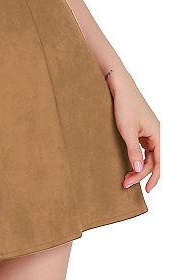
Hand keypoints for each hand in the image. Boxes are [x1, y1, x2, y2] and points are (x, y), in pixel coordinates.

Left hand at [112, 74, 159, 192]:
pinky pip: (141, 147)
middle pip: (152, 161)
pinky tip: (128, 162)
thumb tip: (138, 169)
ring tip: (125, 176)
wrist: (120, 89)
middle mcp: (156, 135)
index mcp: (158, 135)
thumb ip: (133, 150)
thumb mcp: (127, 131)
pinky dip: (136, 157)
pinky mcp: (140, 129)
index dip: (154, 178)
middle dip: (140, 173)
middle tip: (125, 183)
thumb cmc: (125, 107)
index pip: (159, 163)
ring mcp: (148, 132)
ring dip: (137, 166)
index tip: (146, 190)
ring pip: (147, 155)